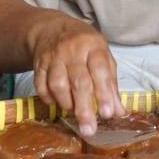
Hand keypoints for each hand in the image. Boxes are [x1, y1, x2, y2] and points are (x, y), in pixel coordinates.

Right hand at [29, 17, 123, 136]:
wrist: (52, 29)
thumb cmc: (85, 47)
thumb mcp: (103, 58)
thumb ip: (111, 84)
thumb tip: (119, 112)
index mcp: (94, 47)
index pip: (100, 71)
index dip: (104, 93)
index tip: (107, 114)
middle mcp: (73, 50)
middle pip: (78, 82)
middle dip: (84, 108)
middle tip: (89, 129)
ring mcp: (53, 57)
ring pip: (58, 84)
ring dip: (66, 103)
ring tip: (73, 111)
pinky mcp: (38, 64)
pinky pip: (40, 86)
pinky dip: (48, 98)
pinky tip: (56, 103)